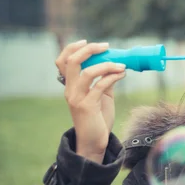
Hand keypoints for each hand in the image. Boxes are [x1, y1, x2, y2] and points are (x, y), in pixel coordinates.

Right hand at [55, 40, 126, 163]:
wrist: (95, 141)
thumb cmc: (98, 118)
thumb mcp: (101, 96)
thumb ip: (104, 81)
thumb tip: (116, 65)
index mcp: (70, 86)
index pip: (62, 61)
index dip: (73, 48)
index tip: (88, 42)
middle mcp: (70, 90)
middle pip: (71, 62)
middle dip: (89, 50)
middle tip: (106, 46)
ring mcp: (77, 98)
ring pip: (87, 72)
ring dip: (107, 65)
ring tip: (121, 65)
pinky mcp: (87, 106)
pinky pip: (100, 86)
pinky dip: (113, 76)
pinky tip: (122, 74)